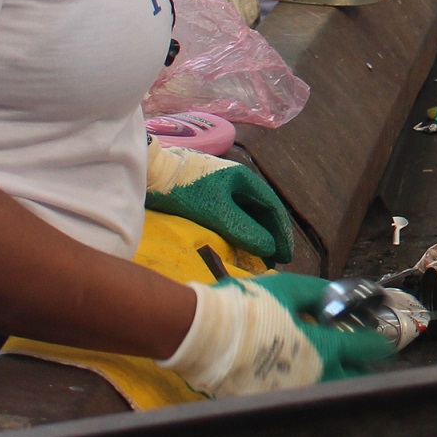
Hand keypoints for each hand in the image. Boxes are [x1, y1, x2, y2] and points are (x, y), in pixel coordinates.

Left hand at [145, 144, 295, 261]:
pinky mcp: (207, 198)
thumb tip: (270, 248)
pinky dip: (240, 232)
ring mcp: (222, 189)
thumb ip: (244, 230)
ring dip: (256, 235)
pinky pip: (232, 216)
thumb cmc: (184, 190)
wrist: (149, 175)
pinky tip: (238, 246)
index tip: (287, 256)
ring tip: (259, 258)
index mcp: (244, 179)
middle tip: (276, 262)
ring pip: (247, 215)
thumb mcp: (216, 212)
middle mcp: (237, 182)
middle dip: (271, 236)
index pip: (273, 208)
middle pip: (262, 212)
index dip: (282, 233)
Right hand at [160, 273, 395, 397]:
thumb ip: (315, 292)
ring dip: (336, 387)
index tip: (384, 344)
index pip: (364, 350)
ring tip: (336, 376)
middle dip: (363, 375)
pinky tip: (304, 386)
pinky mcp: (270, 407)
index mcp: (322, 349)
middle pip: (353, 384)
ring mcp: (292, 397)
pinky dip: (308, 397)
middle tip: (365, 366)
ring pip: (327, 397)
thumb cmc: (246, 309)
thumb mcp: (286, 288)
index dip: (378, 344)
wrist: (203, 336)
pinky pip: (299, 405)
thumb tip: (332, 294)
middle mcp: (314, 379)